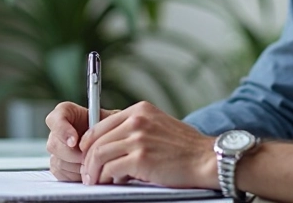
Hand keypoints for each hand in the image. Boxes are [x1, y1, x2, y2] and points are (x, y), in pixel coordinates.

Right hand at [45, 101, 118, 180]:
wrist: (110, 142)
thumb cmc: (111, 128)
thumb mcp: (112, 119)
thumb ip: (106, 121)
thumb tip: (105, 129)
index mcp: (68, 113)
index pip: (55, 118)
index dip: (62, 130)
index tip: (74, 141)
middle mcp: (58, 130)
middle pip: (54, 144)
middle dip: (73, 154)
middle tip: (89, 158)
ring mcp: (56, 148)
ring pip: (57, 161)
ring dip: (76, 166)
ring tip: (93, 164)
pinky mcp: (57, 165)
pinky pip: (60, 173)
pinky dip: (74, 175)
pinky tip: (87, 171)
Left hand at [80, 101, 215, 188]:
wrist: (205, 158)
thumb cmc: (185, 147)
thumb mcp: (159, 124)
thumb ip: (137, 128)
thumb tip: (113, 142)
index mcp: (141, 110)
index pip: (102, 124)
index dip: (89, 142)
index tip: (87, 154)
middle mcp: (137, 120)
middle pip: (97, 140)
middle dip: (88, 159)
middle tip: (88, 173)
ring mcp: (138, 139)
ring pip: (99, 154)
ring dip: (93, 171)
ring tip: (95, 180)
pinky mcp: (140, 158)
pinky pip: (110, 169)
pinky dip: (106, 178)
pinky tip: (110, 182)